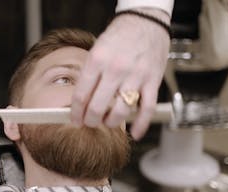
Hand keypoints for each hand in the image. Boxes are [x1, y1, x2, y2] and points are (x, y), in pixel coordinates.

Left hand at [70, 8, 169, 139]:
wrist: (145, 22)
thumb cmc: (118, 37)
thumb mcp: (96, 51)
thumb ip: (89, 75)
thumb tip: (81, 102)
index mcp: (97, 61)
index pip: (81, 95)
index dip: (76, 112)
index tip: (75, 120)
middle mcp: (115, 69)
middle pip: (97, 107)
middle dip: (90, 120)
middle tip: (89, 123)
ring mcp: (135, 76)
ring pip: (120, 111)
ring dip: (111, 122)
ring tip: (107, 122)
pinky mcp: (153, 81)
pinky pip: (146, 109)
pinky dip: (140, 124)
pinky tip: (135, 133)